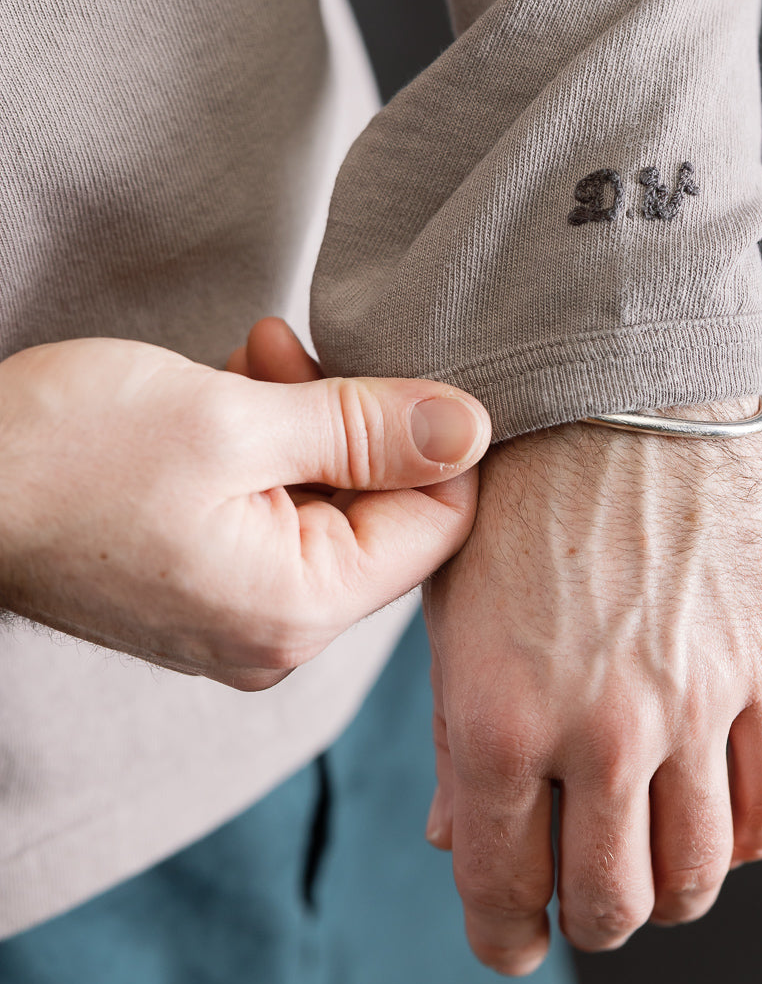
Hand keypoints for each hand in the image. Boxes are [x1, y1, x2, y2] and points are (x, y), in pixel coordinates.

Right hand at [0, 321, 489, 689]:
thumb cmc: (65, 453)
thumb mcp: (231, 420)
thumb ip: (364, 426)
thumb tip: (475, 427)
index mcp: (296, 609)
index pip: (437, 527)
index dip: (434, 439)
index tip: (390, 363)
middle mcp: (274, 633)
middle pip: (383, 518)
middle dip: (354, 421)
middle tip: (290, 350)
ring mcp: (234, 616)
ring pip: (326, 508)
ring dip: (306, 423)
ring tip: (249, 362)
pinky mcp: (200, 588)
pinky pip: (273, 517)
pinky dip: (265, 450)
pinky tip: (227, 395)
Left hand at [423, 402, 761, 974]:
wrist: (606, 381)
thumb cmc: (509, 490)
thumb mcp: (450, 606)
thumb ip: (453, 734)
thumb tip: (458, 842)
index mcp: (496, 713)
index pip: (504, 887)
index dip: (505, 936)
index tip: (513, 940)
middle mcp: (597, 725)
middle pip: (613, 900)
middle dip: (590, 917)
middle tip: (583, 892)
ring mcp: (690, 700)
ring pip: (699, 872)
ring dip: (671, 890)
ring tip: (651, 858)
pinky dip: (745, 838)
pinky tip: (718, 817)